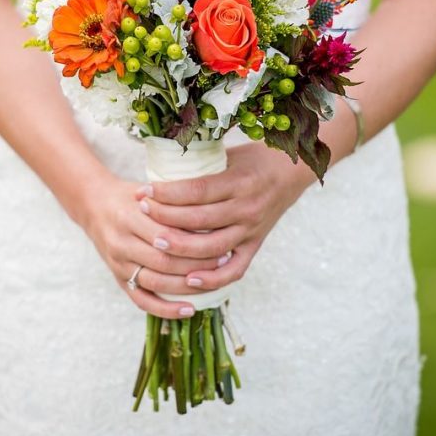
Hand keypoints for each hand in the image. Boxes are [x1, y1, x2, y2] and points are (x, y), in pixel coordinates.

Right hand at [76, 171, 226, 319]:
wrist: (94, 205)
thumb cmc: (131, 195)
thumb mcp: (149, 190)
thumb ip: (174, 201)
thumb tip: (213, 212)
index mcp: (129, 216)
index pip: (167, 234)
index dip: (195, 241)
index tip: (220, 240)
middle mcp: (121, 242)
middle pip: (164, 261)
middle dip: (196, 264)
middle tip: (223, 262)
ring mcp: (118, 264)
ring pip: (156, 282)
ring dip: (187, 287)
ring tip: (212, 282)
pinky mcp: (118, 279)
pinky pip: (142, 300)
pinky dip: (166, 309)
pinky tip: (189, 310)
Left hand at [134, 142, 315, 292]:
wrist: (293, 171)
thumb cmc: (254, 159)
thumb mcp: (228, 155)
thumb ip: (200, 167)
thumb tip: (158, 171)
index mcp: (239, 182)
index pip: (196, 190)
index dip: (167, 193)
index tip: (143, 191)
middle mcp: (246, 209)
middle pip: (199, 220)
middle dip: (166, 217)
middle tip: (142, 212)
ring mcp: (251, 230)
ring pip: (212, 247)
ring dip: (182, 248)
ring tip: (156, 242)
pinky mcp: (255, 246)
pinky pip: (234, 270)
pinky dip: (212, 278)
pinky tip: (189, 280)